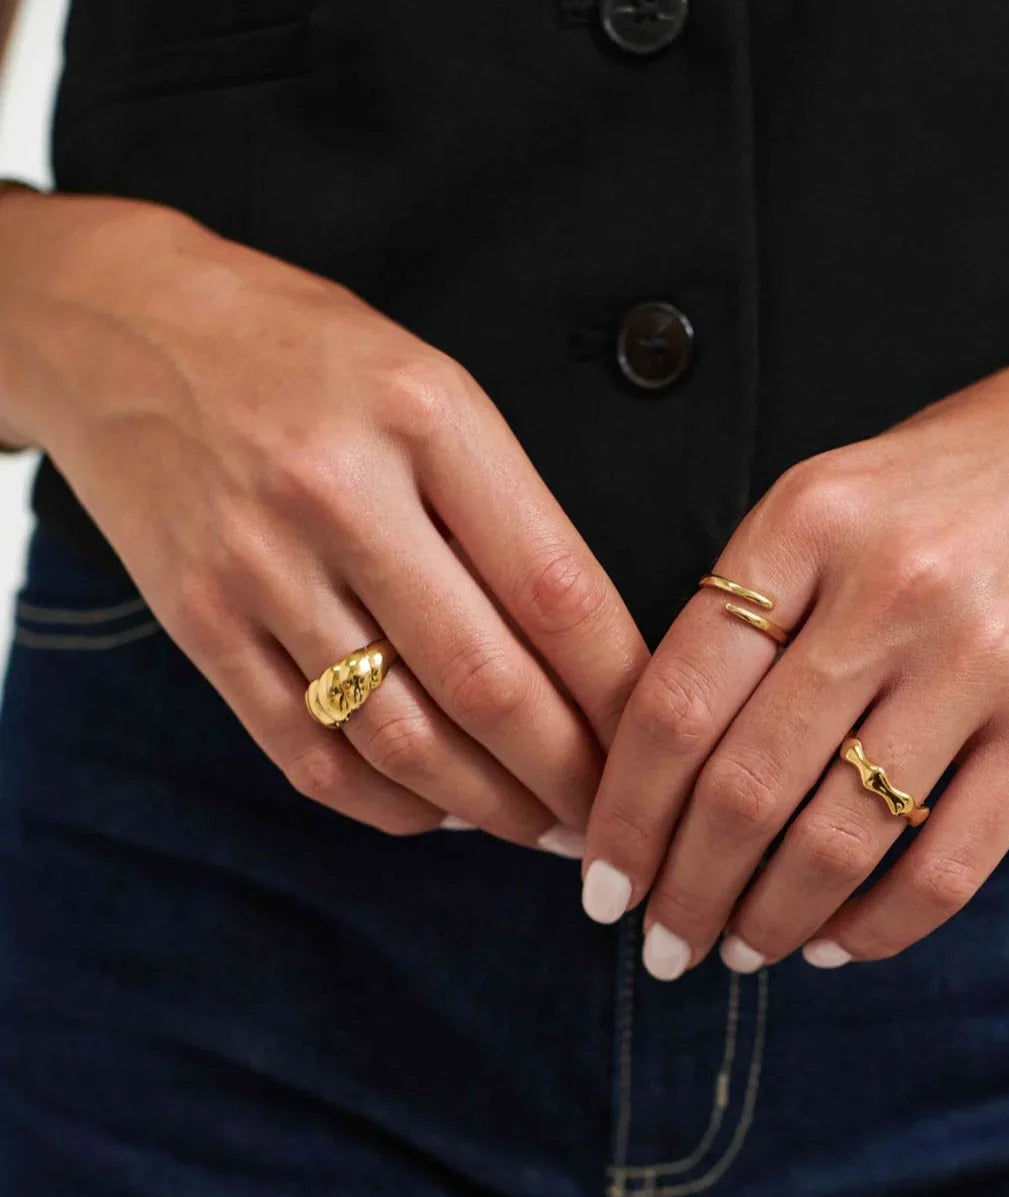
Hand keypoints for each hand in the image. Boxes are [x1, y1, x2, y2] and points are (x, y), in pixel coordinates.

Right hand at [0, 190, 647, 845]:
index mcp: (425, 418)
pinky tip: (441, 810)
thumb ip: (505, 509)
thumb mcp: (431, 389)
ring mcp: (258, 565)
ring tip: (542, 829)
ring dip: (489, 806)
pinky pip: (307, 751)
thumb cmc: (306, 354)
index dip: (620, 688)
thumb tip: (584, 654)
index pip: (556, 588)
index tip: (659, 738)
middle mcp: (339, 494)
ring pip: (399, 736)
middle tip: (613, 817)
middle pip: (486, 681)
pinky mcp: (198, 622)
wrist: (123, 328)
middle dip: (568, 774)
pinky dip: (387, 803)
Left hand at [578, 254, 1008, 974]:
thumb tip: (673, 758)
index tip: (601, 878)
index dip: (624, 812)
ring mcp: (978, 654)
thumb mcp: (840, 492)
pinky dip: (881, 926)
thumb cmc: (974, 468)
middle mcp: (885, 587)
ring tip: (742, 952)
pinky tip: (839, 943)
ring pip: (837, 841)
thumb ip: (759, 604)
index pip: (675, 700)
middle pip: (743, 786)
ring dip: (770, 920)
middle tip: (661, 945)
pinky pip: (950, 862)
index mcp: (804, 520)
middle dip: (684, 891)